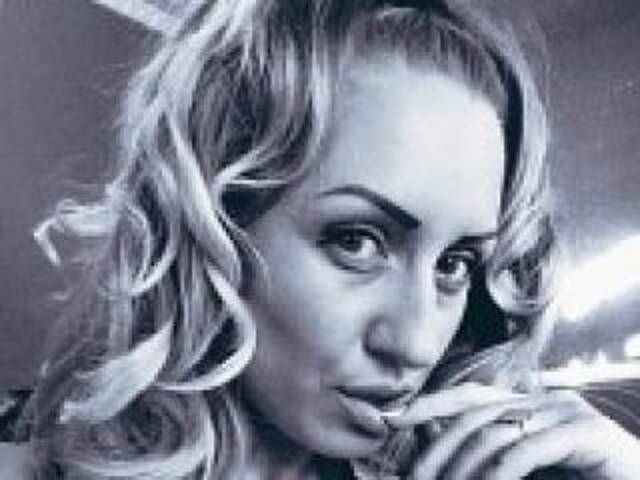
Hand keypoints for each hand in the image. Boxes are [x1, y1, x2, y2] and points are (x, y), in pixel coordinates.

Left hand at [387, 383, 639, 478]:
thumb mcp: (523, 468)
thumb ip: (487, 455)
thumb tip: (436, 441)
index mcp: (528, 405)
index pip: (468, 397)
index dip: (429, 404)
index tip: (391, 417)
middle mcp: (543, 401)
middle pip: (475, 414)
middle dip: (438, 447)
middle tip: (416, 478)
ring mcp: (566, 413)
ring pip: (496, 432)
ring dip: (464, 468)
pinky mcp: (587, 434)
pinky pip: (528, 449)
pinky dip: (500, 473)